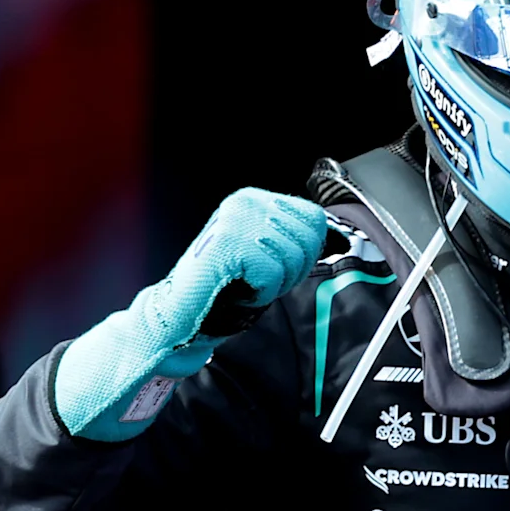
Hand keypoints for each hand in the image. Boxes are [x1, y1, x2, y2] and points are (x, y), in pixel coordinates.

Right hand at [56, 188, 332, 436]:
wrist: (180, 311)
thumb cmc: (223, 289)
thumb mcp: (266, 255)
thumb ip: (293, 241)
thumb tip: (329, 237)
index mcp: (254, 199)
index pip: (314, 219)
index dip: (304, 254)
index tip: (273, 267)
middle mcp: (244, 202)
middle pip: (308, 240)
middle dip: (292, 271)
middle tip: (257, 280)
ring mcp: (236, 220)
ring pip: (293, 258)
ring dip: (274, 283)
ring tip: (244, 284)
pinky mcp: (229, 242)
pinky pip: (273, 274)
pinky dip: (261, 292)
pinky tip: (238, 290)